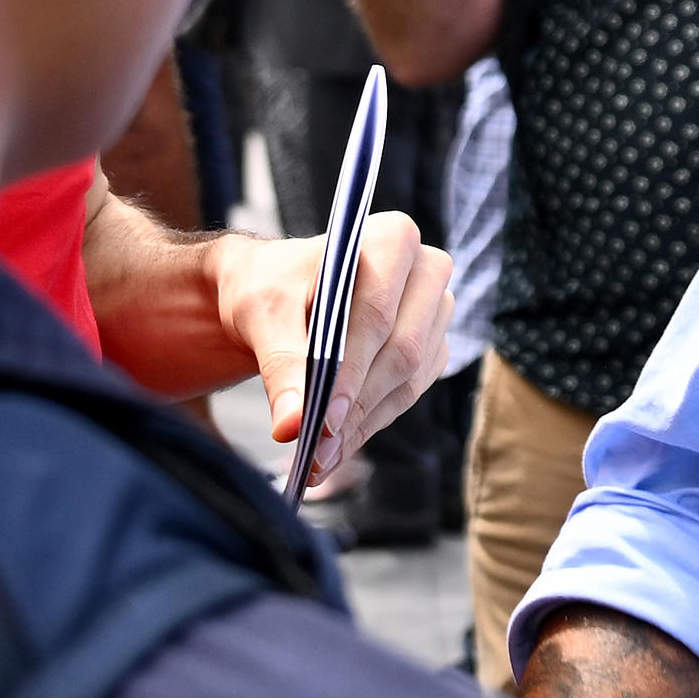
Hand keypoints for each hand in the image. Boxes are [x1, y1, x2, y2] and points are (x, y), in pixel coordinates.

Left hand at [205, 210, 452, 493]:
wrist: (272, 295)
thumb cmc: (269, 287)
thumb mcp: (264, 316)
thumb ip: (282, 366)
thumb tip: (292, 425)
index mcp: (391, 239)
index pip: (378, 313)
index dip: (352, 369)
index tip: (323, 417)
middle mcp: (425, 272)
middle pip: (402, 350)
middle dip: (357, 404)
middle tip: (318, 447)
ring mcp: (434, 314)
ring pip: (408, 380)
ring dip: (362, 424)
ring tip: (318, 458)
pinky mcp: (431, 350)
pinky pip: (407, 395)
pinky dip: (368, 425)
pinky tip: (334, 449)